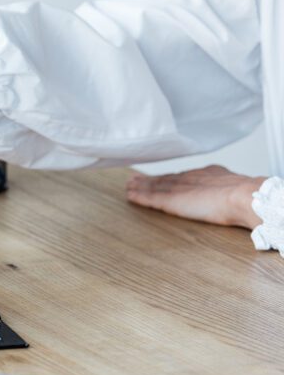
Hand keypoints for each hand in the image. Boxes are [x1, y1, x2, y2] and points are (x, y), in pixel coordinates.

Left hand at [126, 165, 264, 228]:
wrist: (241, 196)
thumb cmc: (244, 197)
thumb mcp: (235, 189)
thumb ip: (228, 192)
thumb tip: (232, 199)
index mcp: (207, 174)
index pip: (183, 176)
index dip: (170, 177)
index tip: (161, 177)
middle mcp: (190, 178)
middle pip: (165, 178)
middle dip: (150, 179)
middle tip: (135, 179)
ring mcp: (179, 188)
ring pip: (155, 186)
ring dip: (141, 186)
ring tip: (129, 186)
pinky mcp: (171, 200)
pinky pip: (151, 197)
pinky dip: (140, 196)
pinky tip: (130, 195)